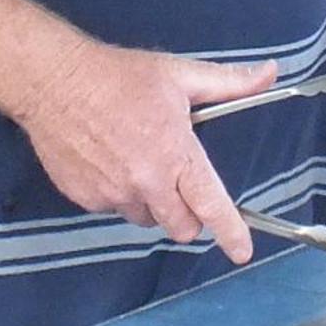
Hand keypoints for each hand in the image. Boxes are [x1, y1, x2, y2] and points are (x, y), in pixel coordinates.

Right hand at [11, 45, 276, 263]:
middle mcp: (147, 183)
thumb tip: (271, 73)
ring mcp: (114, 194)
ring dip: (152, 202)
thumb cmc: (119, 76)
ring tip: (139, 161)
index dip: (231, 232)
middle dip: (189, 213)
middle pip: (182, 226)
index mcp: (176, 155)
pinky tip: (110, 161)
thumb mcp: (179, 75)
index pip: (211, 205)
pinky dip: (119, 194)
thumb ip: (229, 82)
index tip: (242, 251)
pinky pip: (114, 208)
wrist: (54, 82)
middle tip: (180, 180)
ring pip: (147, 218)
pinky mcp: (86, 199)